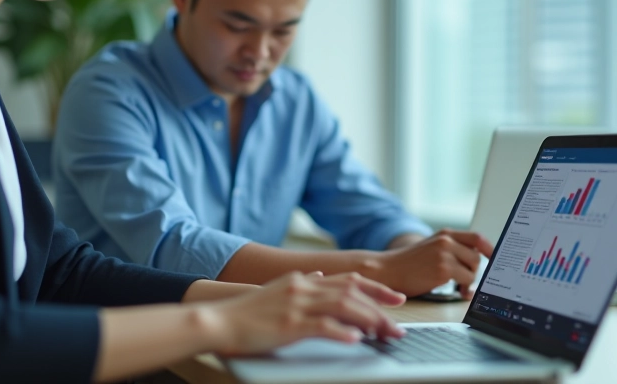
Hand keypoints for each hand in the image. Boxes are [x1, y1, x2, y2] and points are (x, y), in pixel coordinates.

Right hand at [203, 272, 405, 355]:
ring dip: (369, 320)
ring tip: (386, 334)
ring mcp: (296, 305)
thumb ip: (302, 283)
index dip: (376, 288)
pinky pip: (320, 326)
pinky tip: (355, 339)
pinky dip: (341, 331)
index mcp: (304, 280)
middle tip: (398, 325)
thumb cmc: (247, 311)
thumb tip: (320, 276)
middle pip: (352, 293)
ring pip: (343, 307)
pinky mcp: (288, 324)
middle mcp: (304, 288)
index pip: (348, 280)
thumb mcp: (278, 289)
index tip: (396, 298)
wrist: (218, 319)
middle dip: (380, 308)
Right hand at [367, 229, 493, 297]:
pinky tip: (455, 291)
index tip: (496, 259)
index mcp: (444, 234)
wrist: (388, 270)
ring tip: (458, 286)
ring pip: (473, 269)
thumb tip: (476, 262)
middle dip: (474, 271)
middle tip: (465, 281)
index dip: (490, 249)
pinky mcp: (443, 270)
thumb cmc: (409, 264)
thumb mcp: (431, 248)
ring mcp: (444, 254)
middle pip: (476, 256)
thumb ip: (451, 249)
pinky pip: (466, 281)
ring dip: (469, 280)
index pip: (476, 238)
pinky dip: (464, 289)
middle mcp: (446, 241)